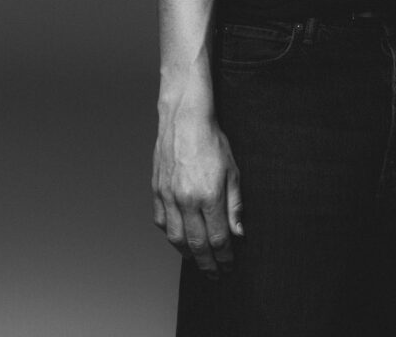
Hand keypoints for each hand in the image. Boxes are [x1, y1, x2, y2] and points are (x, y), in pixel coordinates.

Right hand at [152, 113, 242, 279]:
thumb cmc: (212, 141)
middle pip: (196, 244)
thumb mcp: (233, 171)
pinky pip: (162, 223)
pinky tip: (180, 240)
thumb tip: (238, 233)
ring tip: (199, 261)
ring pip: (176, 239)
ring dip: (188, 255)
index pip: (218, 238)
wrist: (184, 120)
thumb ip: (235, 205)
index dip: (224, 256)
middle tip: (215, 274)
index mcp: (209, 196)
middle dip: (208, 264)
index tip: (229, 266)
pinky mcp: (157, 191)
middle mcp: (186, 200)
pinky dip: (171, 236)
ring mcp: (168, 197)